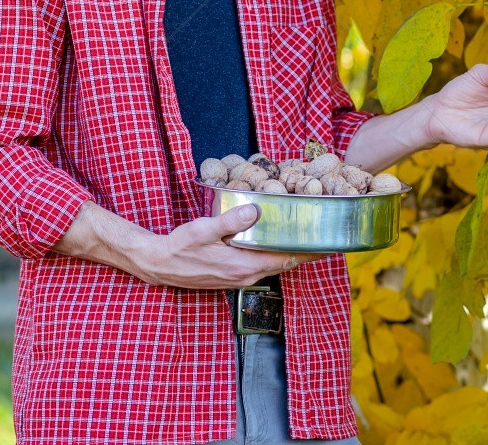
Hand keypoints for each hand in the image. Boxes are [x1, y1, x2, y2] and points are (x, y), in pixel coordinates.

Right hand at [149, 204, 327, 288]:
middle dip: (305, 251)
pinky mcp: (232, 274)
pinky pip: (262, 264)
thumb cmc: (180, 247)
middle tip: (324, 235)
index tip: (328, 244)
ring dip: (290, 253)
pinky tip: (276, 241)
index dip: (308, 253)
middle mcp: (245, 275)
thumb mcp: (203, 229)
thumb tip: (255, 210)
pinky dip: (275, 254)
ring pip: (274, 265)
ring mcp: (239, 277)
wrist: (160, 264)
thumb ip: (229, 220)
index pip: (285, 260)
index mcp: (243, 266)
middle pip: (284, 263)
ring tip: (306, 236)